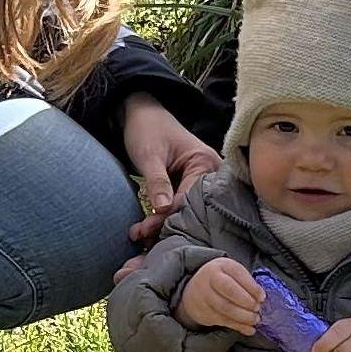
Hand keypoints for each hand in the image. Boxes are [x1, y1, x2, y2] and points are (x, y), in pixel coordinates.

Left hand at [120, 97, 218, 236]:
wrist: (141, 113)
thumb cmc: (146, 129)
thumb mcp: (149, 156)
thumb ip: (157, 182)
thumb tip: (163, 210)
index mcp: (205, 162)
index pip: (189, 199)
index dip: (166, 218)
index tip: (143, 231)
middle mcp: (210, 172)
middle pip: (191, 209)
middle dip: (166, 226)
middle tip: (140, 238)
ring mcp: (202, 180)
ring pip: (186, 210)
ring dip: (164, 225)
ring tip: (140, 237)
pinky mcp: (190, 185)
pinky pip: (182, 205)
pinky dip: (165, 217)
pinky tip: (147, 230)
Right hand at [176, 257, 262, 337]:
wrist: (194, 290)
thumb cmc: (221, 280)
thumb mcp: (231, 273)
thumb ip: (245, 282)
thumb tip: (261, 299)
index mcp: (222, 265)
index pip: (238, 274)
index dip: (252, 287)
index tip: (262, 297)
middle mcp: (211, 278)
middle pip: (229, 290)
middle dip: (247, 301)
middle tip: (258, 308)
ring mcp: (205, 296)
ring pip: (226, 308)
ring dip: (244, 316)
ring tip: (255, 319)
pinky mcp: (204, 312)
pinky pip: (223, 321)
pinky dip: (239, 326)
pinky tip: (249, 329)